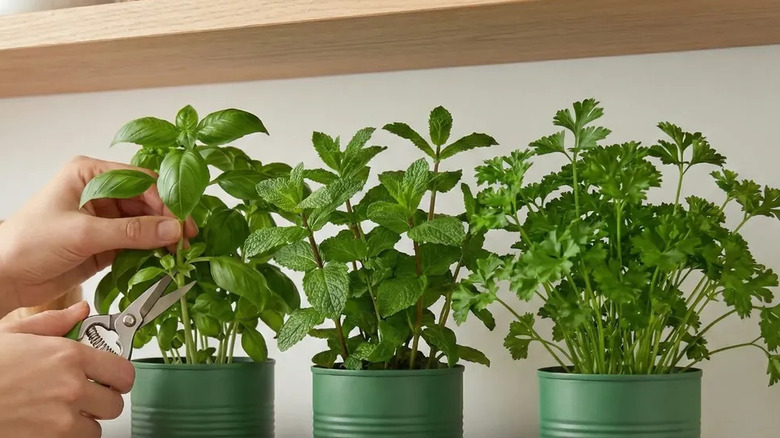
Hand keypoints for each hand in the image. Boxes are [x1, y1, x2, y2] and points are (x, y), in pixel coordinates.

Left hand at [0, 156, 197, 315]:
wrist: (4, 279)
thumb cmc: (27, 244)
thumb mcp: (83, 234)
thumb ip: (131, 232)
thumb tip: (172, 230)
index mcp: (89, 174)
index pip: (139, 180)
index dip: (164, 200)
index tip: (181, 221)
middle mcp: (99, 192)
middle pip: (146, 201)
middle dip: (167, 220)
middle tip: (186, 239)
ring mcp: (104, 218)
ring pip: (145, 223)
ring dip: (162, 237)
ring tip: (179, 252)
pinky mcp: (106, 243)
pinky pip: (137, 244)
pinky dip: (152, 252)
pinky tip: (164, 259)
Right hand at [0, 301, 134, 437]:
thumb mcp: (13, 333)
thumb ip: (53, 323)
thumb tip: (80, 312)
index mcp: (68, 356)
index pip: (123, 372)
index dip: (118, 376)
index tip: (110, 377)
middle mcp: (71, 387)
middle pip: (115, 403)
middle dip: (102, 400)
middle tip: (86, 395)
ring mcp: (62, 419)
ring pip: (97, 427)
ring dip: (85, 421)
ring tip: (63, 411)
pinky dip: (69, 437)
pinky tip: (50, 425)